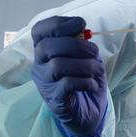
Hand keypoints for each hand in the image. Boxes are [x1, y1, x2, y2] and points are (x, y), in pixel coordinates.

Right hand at [31, 16, 107, 136]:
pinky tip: (92, 84)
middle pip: (47, 46)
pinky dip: (85, 81)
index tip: (81, 24)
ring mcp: (45, 83)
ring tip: (96, 70)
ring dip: (84, 65)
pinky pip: (67, 84)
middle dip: (76, 45)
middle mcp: (39, 65)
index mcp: (45, 50)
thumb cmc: (83, 80)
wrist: (87, 113)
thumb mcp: (85, 57)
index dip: (59, 23)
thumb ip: (81, 43)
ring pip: (58, 65)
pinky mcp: (55, 99)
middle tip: (93, 52)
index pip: (39, 30)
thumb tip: (82, 31)